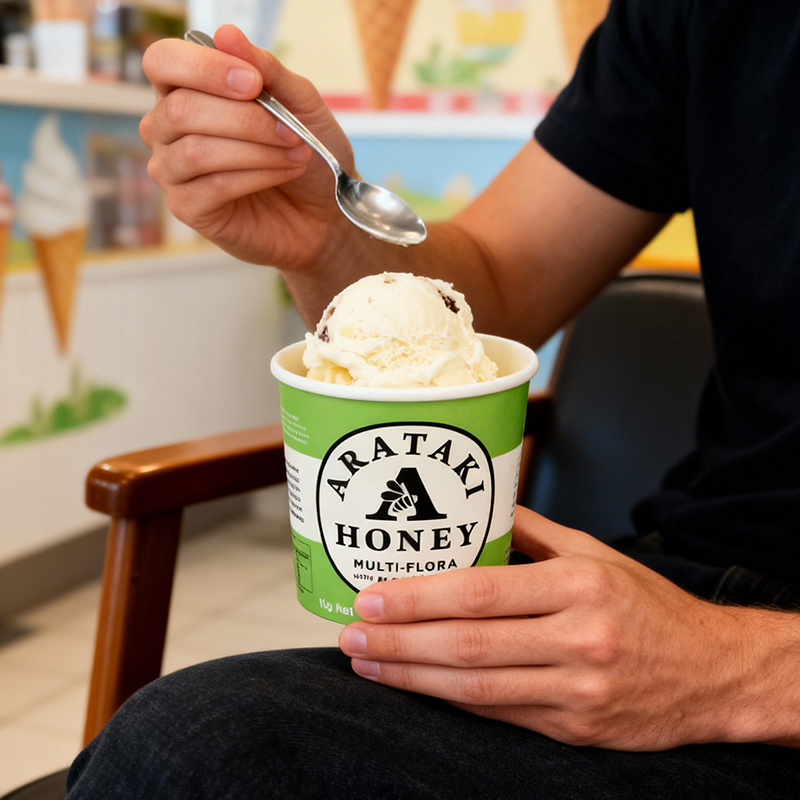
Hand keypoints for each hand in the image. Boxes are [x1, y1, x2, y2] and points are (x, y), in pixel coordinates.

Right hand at [139, 25, 354, 269]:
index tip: (254, 82)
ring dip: (256, 149)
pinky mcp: (187, 208)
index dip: (204, 67)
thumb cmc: (308, 153)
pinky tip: (284, 172)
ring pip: (196, 150)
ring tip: (297, 154)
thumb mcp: (300, 103)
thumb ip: (266, 69)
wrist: (325, 212)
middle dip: (246, 118)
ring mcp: (173, 170)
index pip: (163, 62)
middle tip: (291, 131)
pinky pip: (212, 185)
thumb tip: (226, 34)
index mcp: (185, 89)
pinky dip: (256, 176)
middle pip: (181, 109)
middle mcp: (168, 127)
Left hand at [339, 506, 764, 750]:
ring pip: (475, 689)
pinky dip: (451, 701)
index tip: (372, 598)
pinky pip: (499, 715)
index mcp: (580, 585)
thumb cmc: (647, 605)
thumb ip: (535, 532)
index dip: (419, 598)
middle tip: (352, 635)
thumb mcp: (597, 553)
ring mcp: (576, 691)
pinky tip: (417, 687)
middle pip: (468, 644)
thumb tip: (481, 507)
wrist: (711, 672)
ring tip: (367, 664)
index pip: (482, 592)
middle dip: (399, 642)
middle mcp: (578, 639)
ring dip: (412, 678)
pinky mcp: (574, 731)